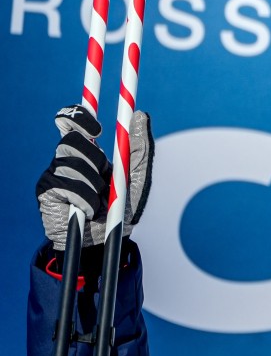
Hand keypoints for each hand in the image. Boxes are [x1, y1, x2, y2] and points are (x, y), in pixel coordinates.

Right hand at [35, 105, 153, 248]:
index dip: (77, 116)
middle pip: (72, 139)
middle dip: (94, 156)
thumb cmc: (122, 208)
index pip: (72, 121)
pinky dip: (85, 199)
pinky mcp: (46, 191)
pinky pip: (66, 185)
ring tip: (100, 200)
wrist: (109, 240)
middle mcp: (68, 159)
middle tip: (105, 172)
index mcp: (88, 152)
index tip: (97, 128)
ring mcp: (54, 174)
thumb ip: (139, 148)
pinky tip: (89, 211)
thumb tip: (141, 115)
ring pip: (71, 163)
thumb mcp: (137, 176)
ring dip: (93, 183)